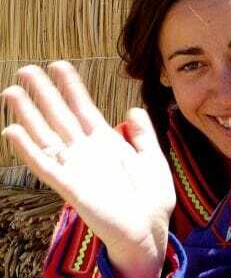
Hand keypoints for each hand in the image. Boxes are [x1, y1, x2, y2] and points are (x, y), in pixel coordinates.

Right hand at [1, 62, 175, 276]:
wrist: (149, 229)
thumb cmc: (151, 197)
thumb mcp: (153, 158)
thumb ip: (143, 134)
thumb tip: (134, 108)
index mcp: (106, 143)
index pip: (84, 109)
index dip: (71, 87)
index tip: (59, 65)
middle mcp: (87, 152)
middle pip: (59, 117)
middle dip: (43, 93)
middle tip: (26, 70)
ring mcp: (76, 168)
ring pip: (46, 136)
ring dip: (28, 115)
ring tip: (11, 92)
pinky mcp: (70, 188)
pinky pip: (44, 166)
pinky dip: (28, 149)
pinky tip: (11, 131)